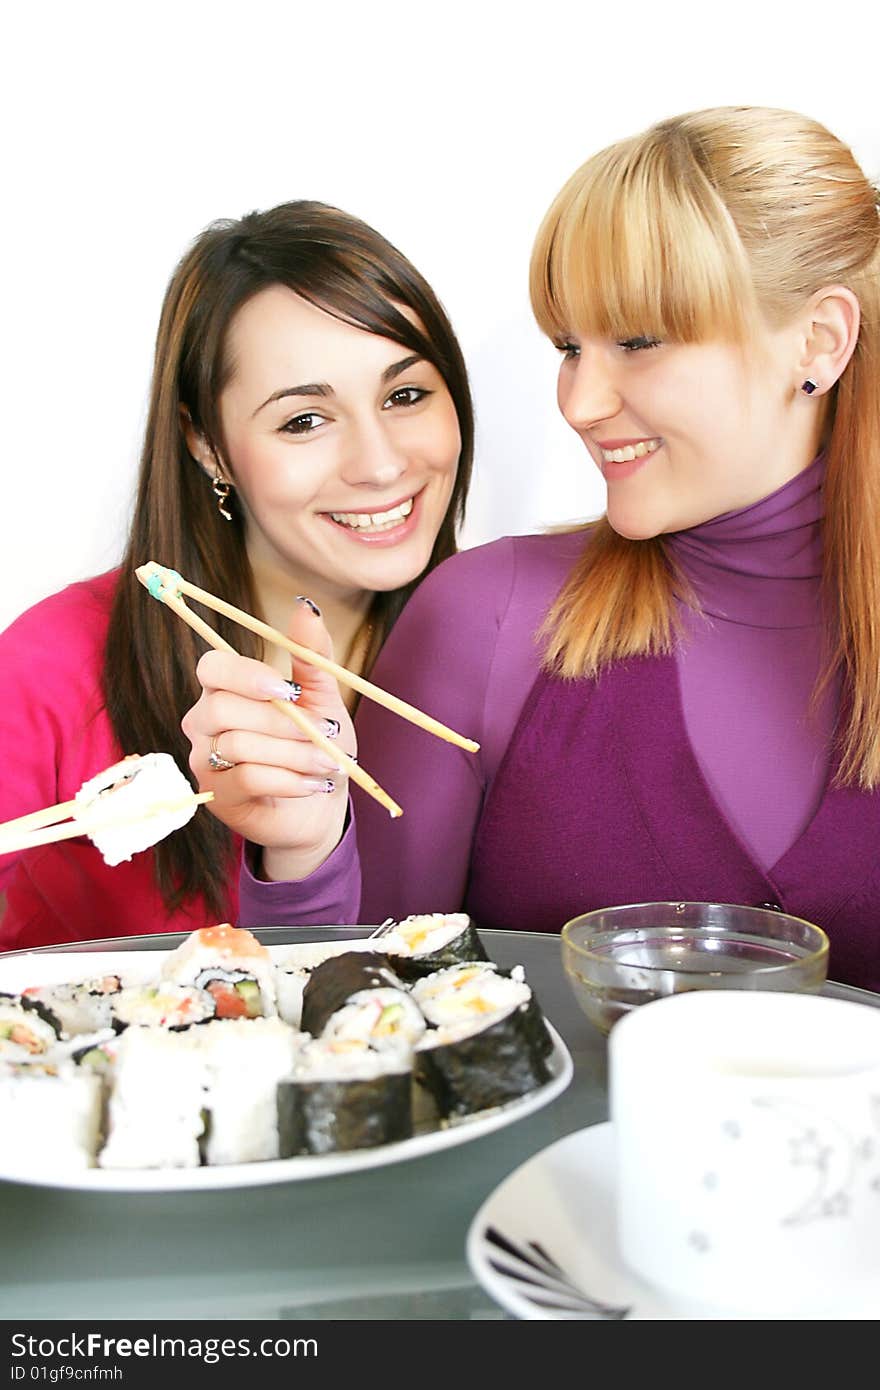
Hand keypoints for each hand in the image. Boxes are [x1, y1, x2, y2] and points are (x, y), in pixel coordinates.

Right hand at [181, 600, 354, 878]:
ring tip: (329, 762)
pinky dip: (289, 780)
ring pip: (238, 745)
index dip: (245, 675)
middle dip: (281, 722)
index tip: (287, 689)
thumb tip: (305, 606)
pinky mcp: (218, 797)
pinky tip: (315, 784)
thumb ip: (310, 655)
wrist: (321, 805)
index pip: (211, 667)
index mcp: (225, 689)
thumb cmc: (315, 745)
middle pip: (222, 709)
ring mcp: (205, 760)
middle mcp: (204, 722)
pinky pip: (247, 779)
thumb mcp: (320, 697)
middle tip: (324, 731)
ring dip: (294, 753)